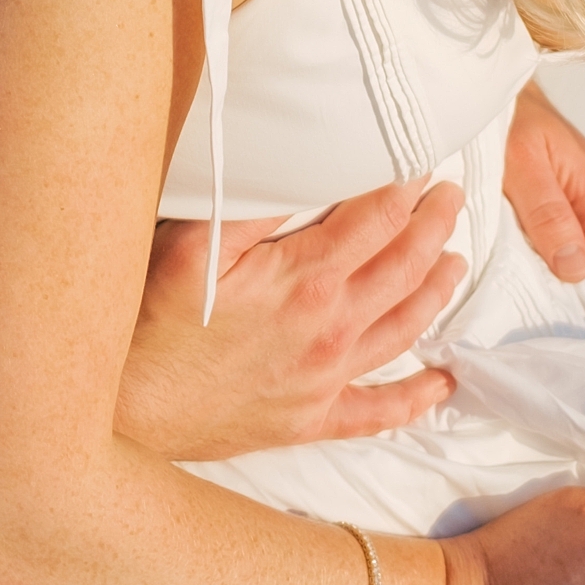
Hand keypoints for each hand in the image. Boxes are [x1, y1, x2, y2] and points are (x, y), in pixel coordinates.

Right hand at [115, 180, 466, 461]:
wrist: (128, 410)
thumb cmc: (151, 323)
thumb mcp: (191, 246)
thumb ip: (252, 208)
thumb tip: (301, 170)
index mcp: (304, 281)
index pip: (375, 221)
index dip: (404, 189)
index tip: (420, 165)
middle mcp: (328, 330)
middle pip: (403, 268)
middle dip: (434, 227)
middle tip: (452, 198)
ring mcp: (325, 379)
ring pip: (404, 328)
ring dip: (438, 291)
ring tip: (457, 262)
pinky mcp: (311, 419)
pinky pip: (379, 411)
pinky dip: (417, 397)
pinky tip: (443, 382)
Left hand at [503, 76, 584, 309]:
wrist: (501, 87)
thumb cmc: (508, 121)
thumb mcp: (519, 167)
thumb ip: (549, 216)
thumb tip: (575, 271)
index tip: (550, 291)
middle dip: (578, 289)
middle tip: (530, 276)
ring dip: (565, 270)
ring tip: (524, 257)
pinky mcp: (583, 201)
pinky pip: (584, 245)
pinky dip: (558, 254)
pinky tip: (527, 243)